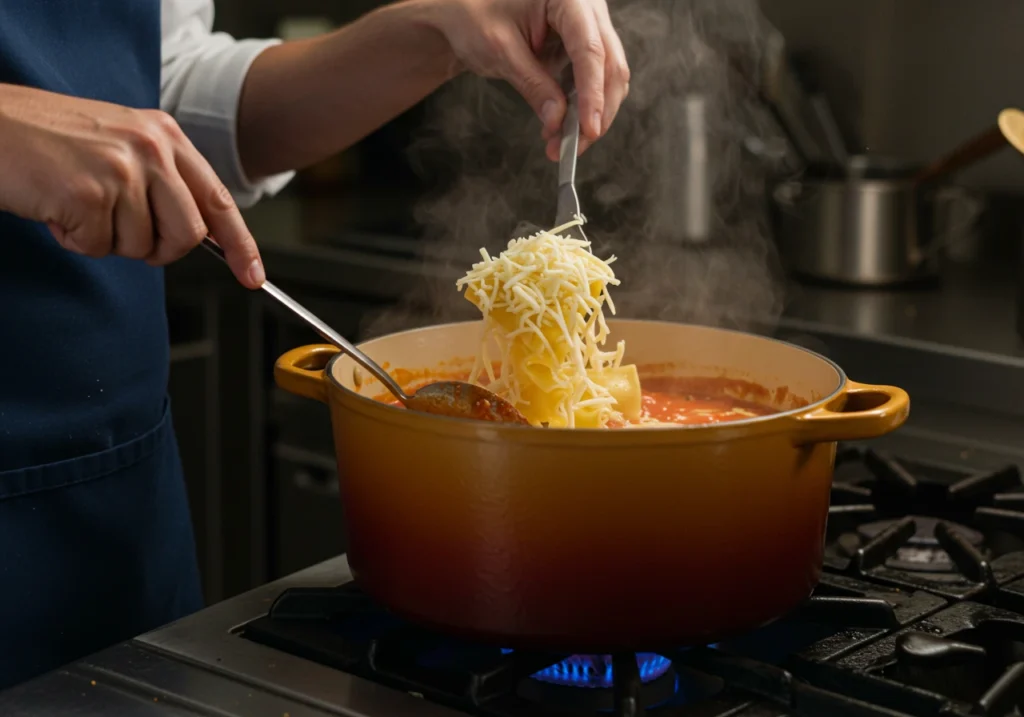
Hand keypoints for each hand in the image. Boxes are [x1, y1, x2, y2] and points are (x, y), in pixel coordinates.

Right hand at [0, 83, 263, 288]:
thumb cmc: (48, 138)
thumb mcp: (120, 143)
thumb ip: (162, 180)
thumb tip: (198, 231)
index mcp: (164, 135)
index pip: (218, 199)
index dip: (240, 244)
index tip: (252, 275)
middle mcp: (150, 148)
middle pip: (188, 234)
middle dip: (160, 249)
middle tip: (121, 231)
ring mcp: (120, 170)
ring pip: (141, 246)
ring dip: (107, 239)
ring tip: (79, 204)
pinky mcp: (88, 194)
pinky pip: (98, 247)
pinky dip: (75, 239)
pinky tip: (57, 207)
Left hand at [422, 0, 629, 160]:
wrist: (465, 9)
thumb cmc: (477, 17)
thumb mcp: (501, 51)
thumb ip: (534, 86)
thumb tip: (558, 122)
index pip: (590, 50)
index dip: (593, 93)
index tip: (589, 129)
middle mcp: (587, 7)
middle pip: (610, 64)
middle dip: (597, 111)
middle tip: (575, 148)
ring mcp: (588, 25)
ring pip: (608, 76)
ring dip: (590, 114)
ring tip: (561, 143)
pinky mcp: (581, 44)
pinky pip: (593, 79)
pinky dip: (581, 106)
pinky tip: (561, 127)